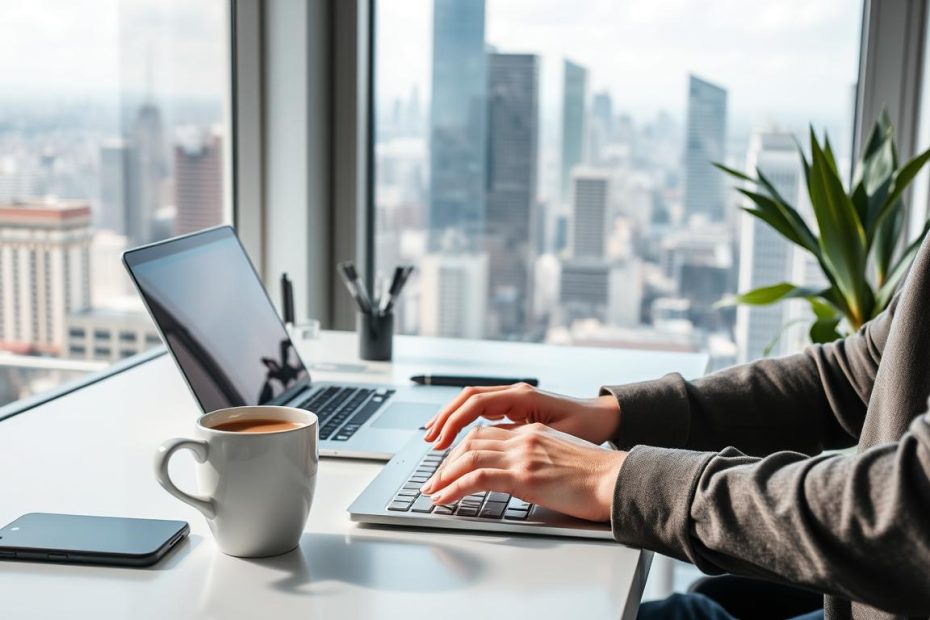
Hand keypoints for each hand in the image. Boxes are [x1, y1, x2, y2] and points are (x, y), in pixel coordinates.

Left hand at [421, 423, 626, 522]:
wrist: (616, 480)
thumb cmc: (597, 478)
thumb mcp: (562, 460)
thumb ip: (538, 462)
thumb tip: (523, 479)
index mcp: (532, 432)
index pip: (486, 433)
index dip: (462, 448)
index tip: (449, 464)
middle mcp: (524, 437)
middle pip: (471, 441)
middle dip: (446, 461)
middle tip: (433, 480)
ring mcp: (522, 454)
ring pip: (468, 456)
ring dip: (444, 475)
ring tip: (432, 492)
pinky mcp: (523, 474)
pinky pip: (476, 477)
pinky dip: (454, 487)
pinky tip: (444, 499)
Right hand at [423, 382, 620, 449]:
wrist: (605, 417)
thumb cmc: (587, 426)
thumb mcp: (556, 434)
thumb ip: (523, 437)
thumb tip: (492, 446)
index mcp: (522, 396)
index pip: (475, 403)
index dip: (453, 422)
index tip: (440, 442)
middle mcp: (515, 393)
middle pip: (467, 399)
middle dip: (445, 419)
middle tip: (429, 441)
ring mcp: (514, 398)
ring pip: (472, 403)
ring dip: (451, 418)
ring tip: (434, 437)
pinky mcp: (516, 407)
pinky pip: (483, 410)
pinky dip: (465, 421)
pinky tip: (456, 436)